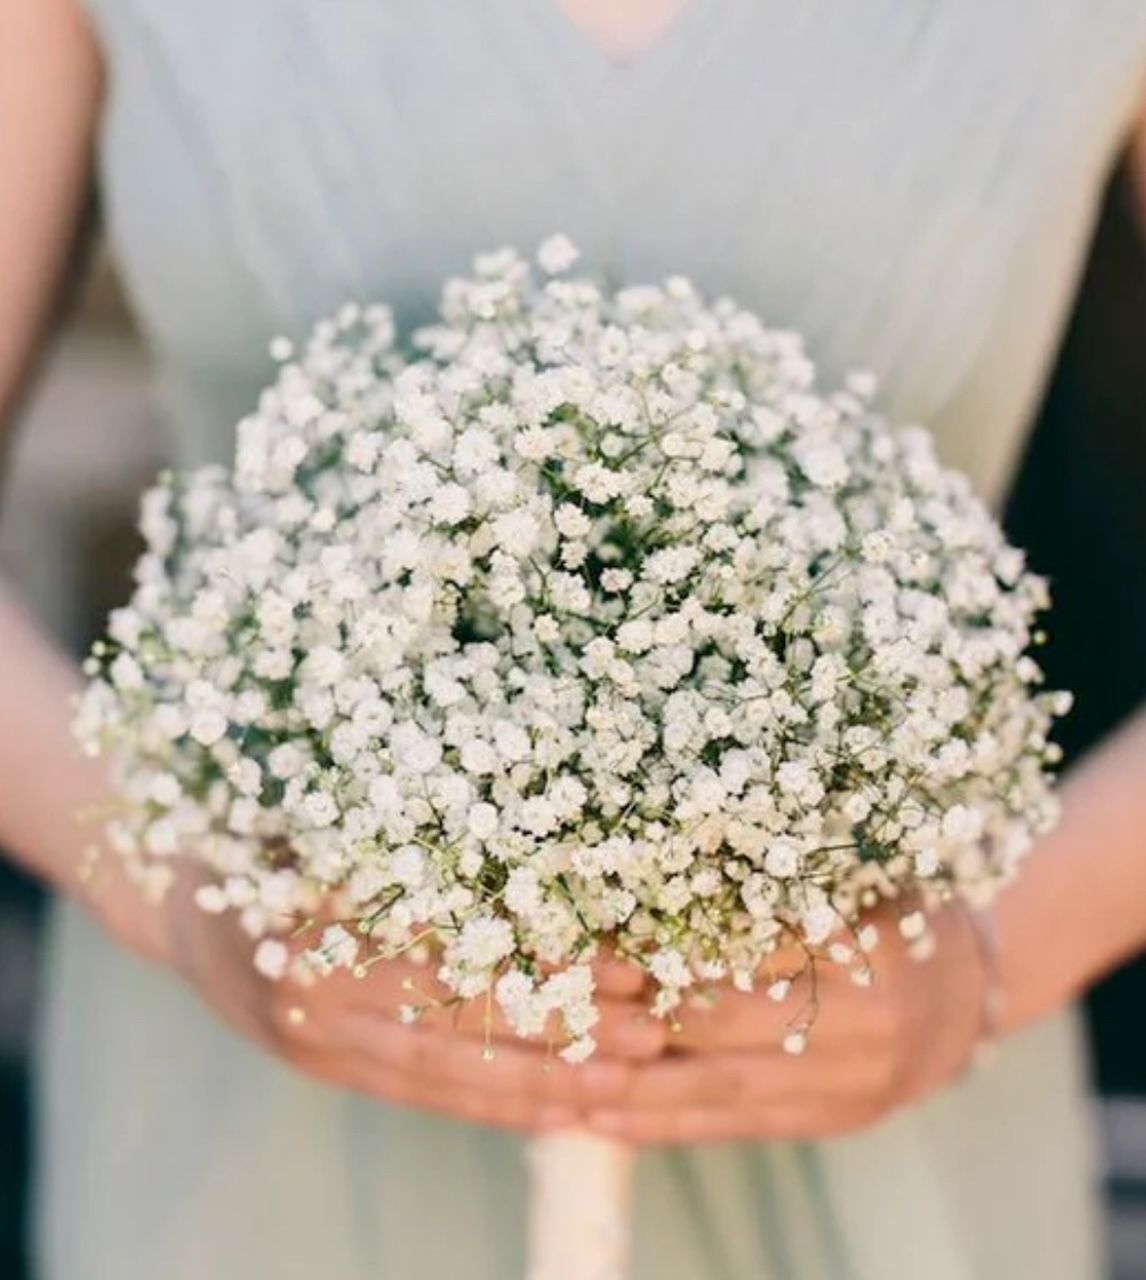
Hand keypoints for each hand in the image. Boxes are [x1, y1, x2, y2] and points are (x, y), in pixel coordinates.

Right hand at [92, 861, 666, 1133]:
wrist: (173, 888)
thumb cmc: (270, 823)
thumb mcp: (329, 804)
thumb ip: (417, 836)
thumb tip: (544, 835)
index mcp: (324, 911)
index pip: (463, 954)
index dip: (550, 966)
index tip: (628, 967)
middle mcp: (315, 989)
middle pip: (463, 1020)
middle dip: (564, 1032)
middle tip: (652, 1034)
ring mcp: (313, 1039)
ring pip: (446, 1072)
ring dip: (540, 1081)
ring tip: (626, 1080)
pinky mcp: (319, 1065)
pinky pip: (419, 1094)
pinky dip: (490, 1105)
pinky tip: (556, 1110)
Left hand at [584, 905, 987, 1144]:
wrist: (975, 987)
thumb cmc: (894, 904)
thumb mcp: (851, 869)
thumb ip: (773, 871)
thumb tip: (651, 861)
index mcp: (864, 940)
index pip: (739, 943)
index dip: (660, 943)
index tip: (589, 938)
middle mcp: (863, 1018)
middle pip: (723, 1019)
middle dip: (632, 1015)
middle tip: (554, 1004)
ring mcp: (854, 1081)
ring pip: (722, 1086)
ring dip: (635, 1087)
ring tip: (562, 1078)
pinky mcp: (838, 1120)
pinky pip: (740, 1127)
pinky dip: (668, 1126)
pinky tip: (606, 1122)